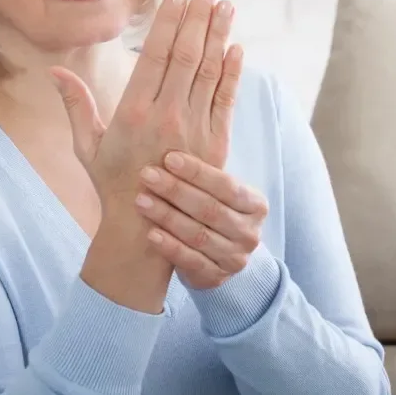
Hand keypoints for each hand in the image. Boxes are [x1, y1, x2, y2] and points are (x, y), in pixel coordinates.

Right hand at [50, 0, 234, 208]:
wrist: (144, 229)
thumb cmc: (110, 183)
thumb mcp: (85, 144)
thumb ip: (74, 104)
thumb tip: (54, 70)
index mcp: (133, 111)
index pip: (155, 54)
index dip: (169, 21)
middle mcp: (166, 116)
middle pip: (187, 55)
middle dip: (198, 18)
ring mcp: (194, 130)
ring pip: (209, 71)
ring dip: (219, 35)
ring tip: (225, 5)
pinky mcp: (215, 145)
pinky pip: (226, 100)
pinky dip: (232, 72)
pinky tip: (236, 48)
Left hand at [134, 150, 268, 289]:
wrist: (215, 256)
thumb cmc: (208, 209)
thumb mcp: (216, 189)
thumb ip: (206, 162)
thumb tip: (194, 116)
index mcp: (254, 204)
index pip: (226, 185)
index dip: (197, 172)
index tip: (169, 157)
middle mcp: (249, 232)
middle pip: (210, 209)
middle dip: (176, 191)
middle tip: (147, 174)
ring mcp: (234, 258)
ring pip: (198, 235)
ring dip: (167, 217)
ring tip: (141, 200)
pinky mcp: (216, 277)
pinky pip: (191, 261)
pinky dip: (170, 246)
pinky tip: (150, 233)